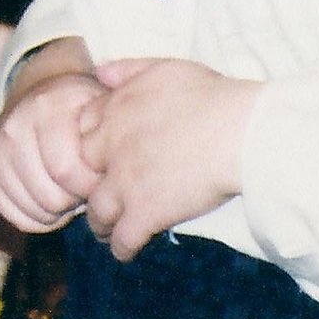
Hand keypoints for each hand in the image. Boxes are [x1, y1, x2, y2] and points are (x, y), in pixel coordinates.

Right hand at [0, 48, 105, 233]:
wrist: (41, 91)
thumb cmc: (81, 108)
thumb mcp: (100, 108)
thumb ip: (113, 134)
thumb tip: (118, 173)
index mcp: (47, 106)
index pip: (66, 170)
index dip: (91, 185)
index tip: (101, 177)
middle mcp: (15, 125)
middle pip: (51, 197)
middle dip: (76, 200)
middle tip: (84, 186)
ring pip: (36, 210)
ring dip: (60, 210)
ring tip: (69, 189)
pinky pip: (18, 217)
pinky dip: (40, 217)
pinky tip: (51, 196)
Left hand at [76, 57, 262, 259]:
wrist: (236, 131)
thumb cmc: (209, 96)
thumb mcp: (163, 67)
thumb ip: (127, 69)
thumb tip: (99, 72)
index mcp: (115, 110)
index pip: (82, 129)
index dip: (91, 145)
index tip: (101, 156)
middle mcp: (112, 146)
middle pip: (82, 171)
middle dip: (88, 183)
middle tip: (101, 193)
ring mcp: (125, 182)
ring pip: (96, 211)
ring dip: (99, 223)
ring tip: (106, 230)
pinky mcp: (145, 213)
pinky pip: (122, 239)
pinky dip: (121, 248)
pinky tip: (125, 251)